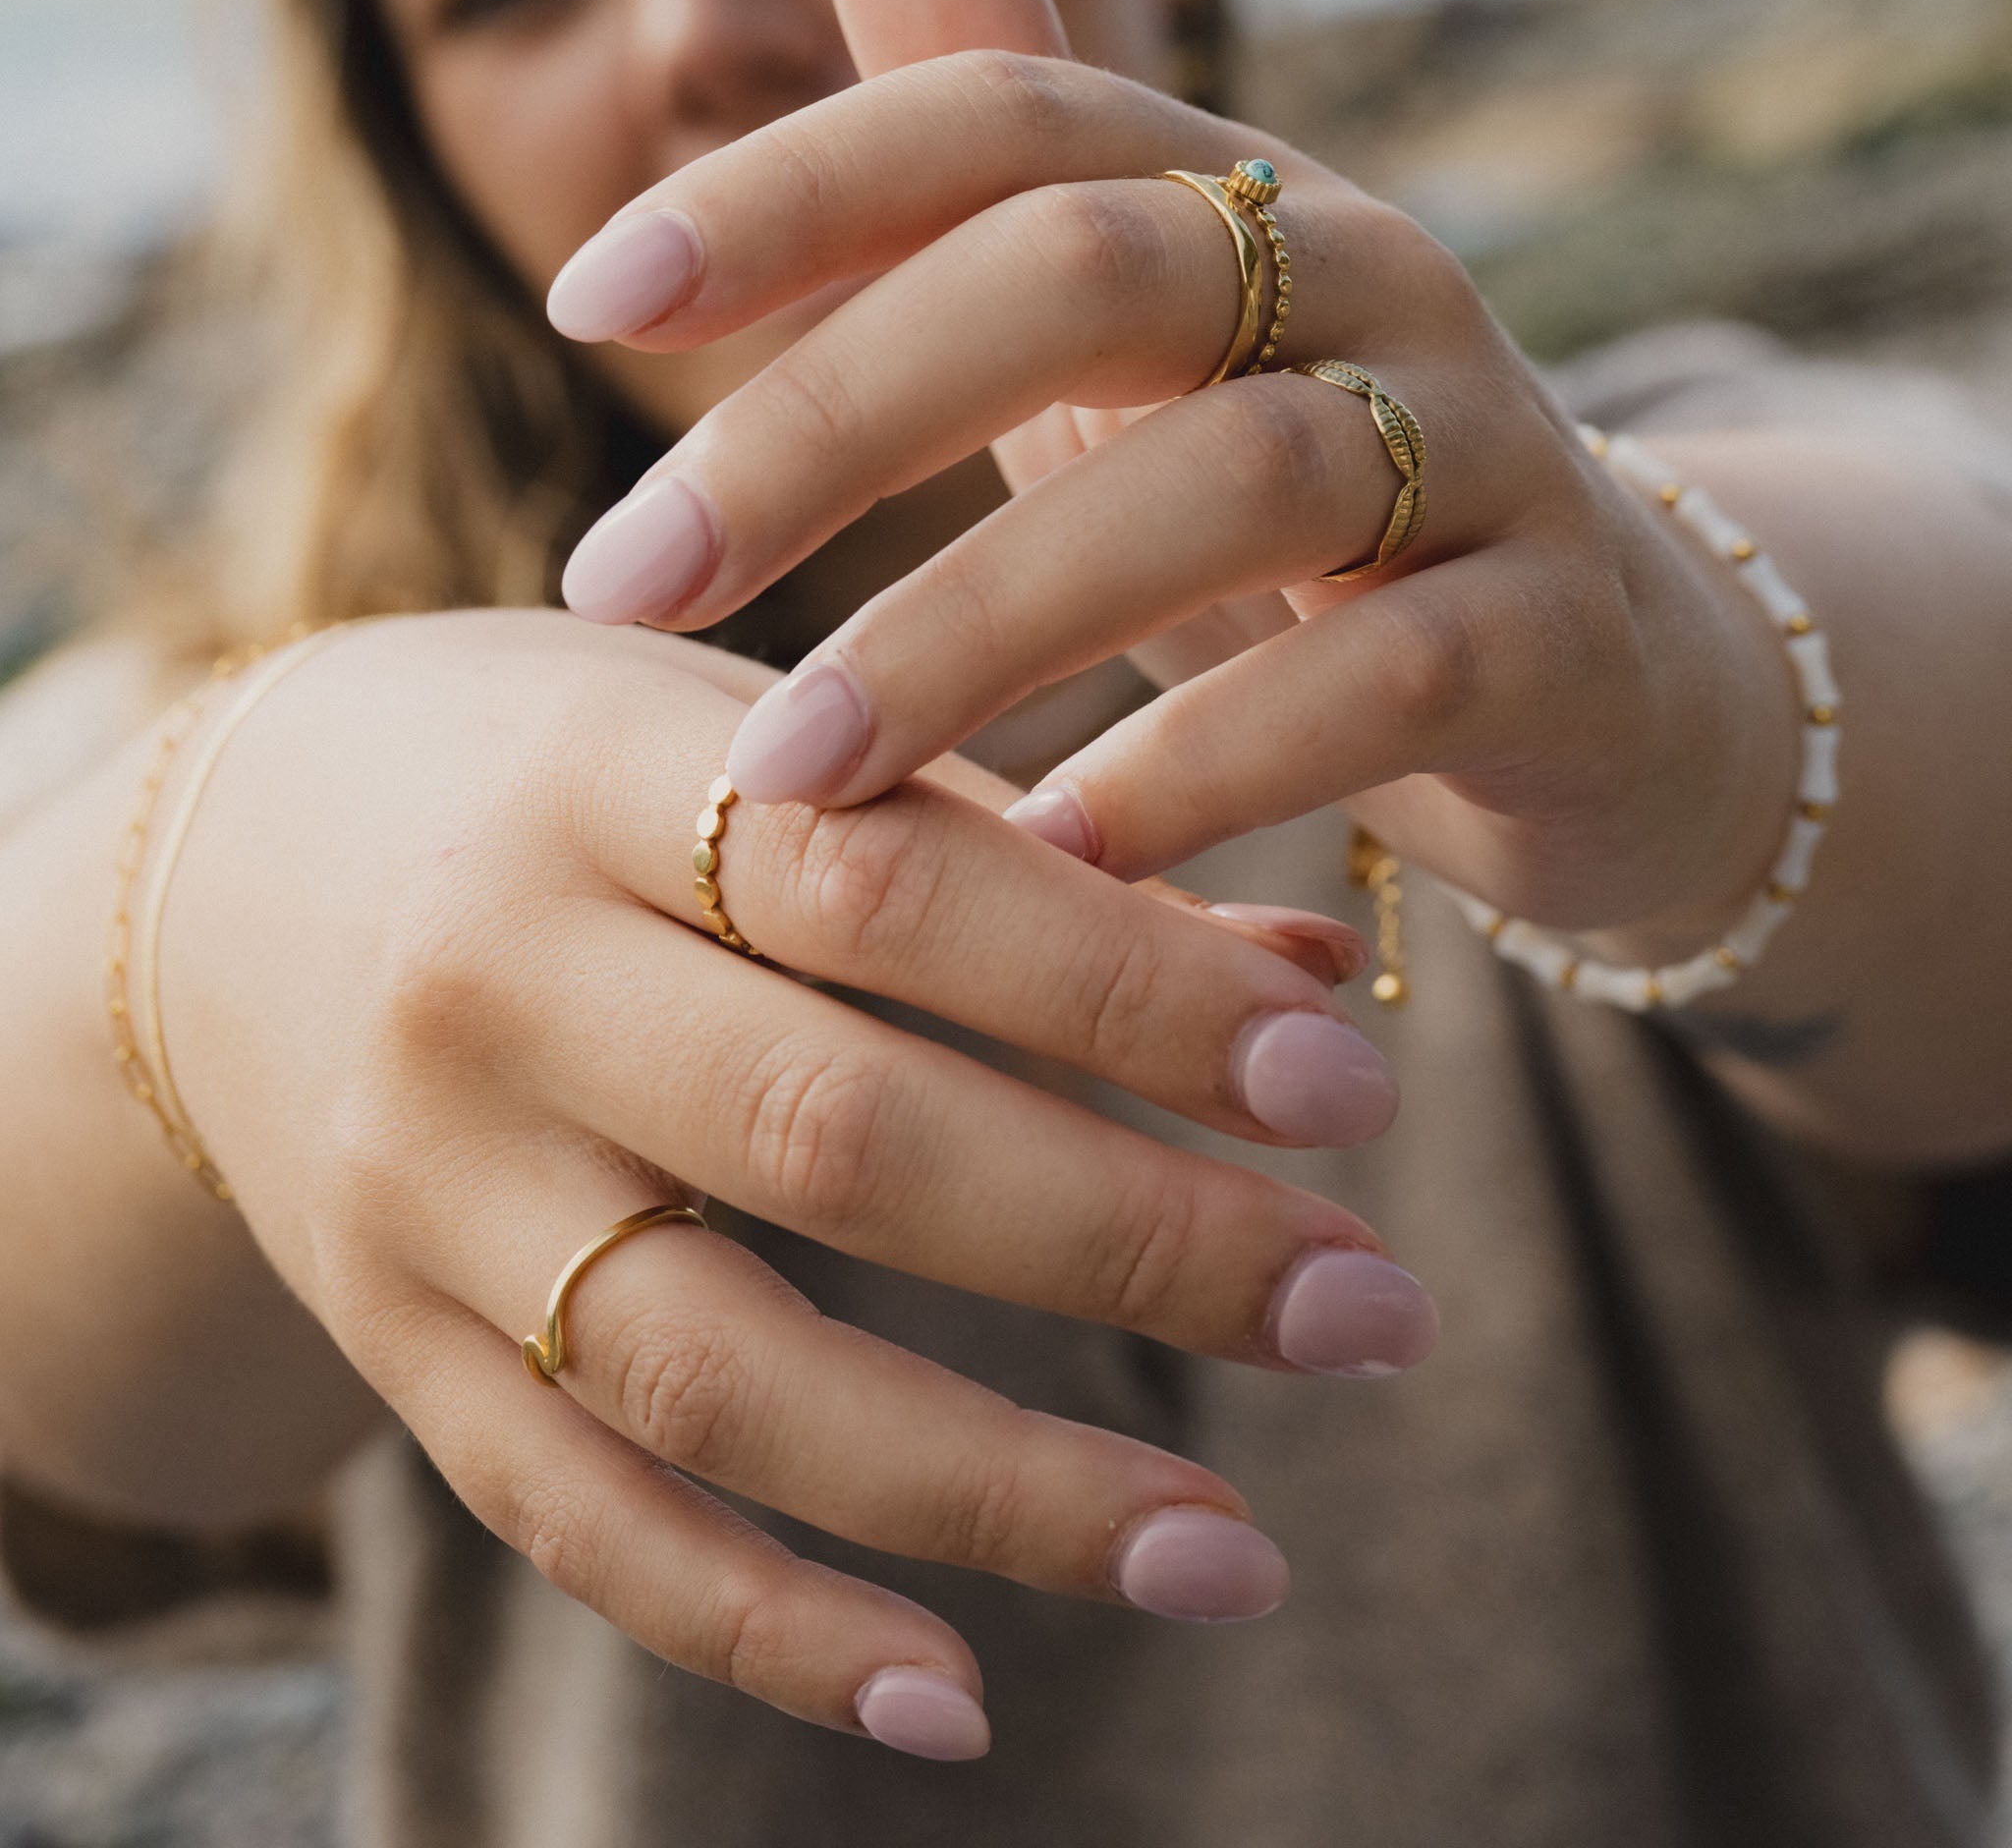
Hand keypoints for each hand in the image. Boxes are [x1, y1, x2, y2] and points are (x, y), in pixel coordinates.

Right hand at [161, 611, 1432, 1755]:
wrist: (246, 865)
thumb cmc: (576, 775)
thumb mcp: (769, 747)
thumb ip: (1017, 853)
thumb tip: (1305, 989)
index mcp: (600, 773)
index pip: (892, 885)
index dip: (1123, 992)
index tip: (1347, 1086)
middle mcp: (493, 984)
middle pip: (832, 1135)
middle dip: (1129, 1241)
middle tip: (1373, 1310)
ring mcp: (423, 1187)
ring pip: (716, 1369)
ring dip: (996, 1486)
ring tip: (1235, 1555)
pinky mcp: (393, 1338)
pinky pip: (574, 1513)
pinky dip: (765, 1623)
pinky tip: (960, 1697)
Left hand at [552, 0, 1800, 950]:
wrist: (1601, 691)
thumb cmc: (1309, 534)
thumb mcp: (1138, 356)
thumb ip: (995, 168)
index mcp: (1238, 201)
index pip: (1004, 124)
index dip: (790, 188)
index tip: (583, 303)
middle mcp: (1368, 280)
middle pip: (1090, 275)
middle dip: (832, 420)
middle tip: (623, 578)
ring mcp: (1486, 452)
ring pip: (1228, 483)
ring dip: (978, 628)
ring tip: (793, 766)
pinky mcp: (1561, 636)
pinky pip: (1383, 686)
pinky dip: (1206, 766)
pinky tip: (1051, 850)